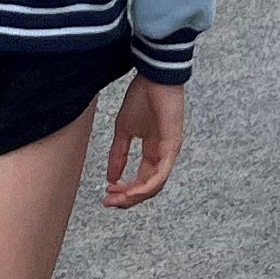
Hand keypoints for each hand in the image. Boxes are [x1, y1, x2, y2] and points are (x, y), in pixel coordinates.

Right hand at [103, 77, 183, 205]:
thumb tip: (110, 177)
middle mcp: (163, 155)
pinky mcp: (172, 145)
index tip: (107, 194)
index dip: (124, 191)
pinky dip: (145, 186)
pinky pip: (161, 173)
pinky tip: (131, 190)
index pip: (142, 181)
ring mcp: (169, 151)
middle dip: (127, 198)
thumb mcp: (124, 130)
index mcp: (153, 152)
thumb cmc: (143, 97)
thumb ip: (118, 154)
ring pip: (155, 185)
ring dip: (134, 195)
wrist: (154, 76)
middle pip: (148, 189)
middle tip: (109, 202)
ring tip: (117, 198)